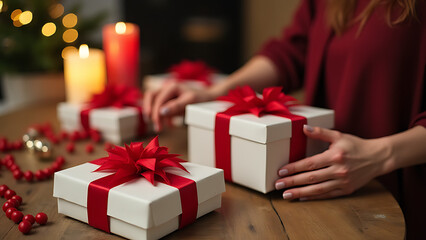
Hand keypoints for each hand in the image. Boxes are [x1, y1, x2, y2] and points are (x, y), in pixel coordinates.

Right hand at [143, 80, 213, 131]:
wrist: (207, 98)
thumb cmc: (200, 99)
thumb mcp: (189, 102)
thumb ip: (176, 106)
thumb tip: (161, 112)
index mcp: (172, 86)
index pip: (158, 98)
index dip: (155, 111)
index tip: (157, 123)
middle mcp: (167, 87)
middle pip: (151, 96)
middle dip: (150, 111)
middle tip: (154, 125)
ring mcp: (167, 93)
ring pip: (153, 101)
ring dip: (154, 114)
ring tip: (159, 127)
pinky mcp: (168, 100)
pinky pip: (160, 107)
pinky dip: (162, 116)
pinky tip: (168, 124)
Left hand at [275, 125, 392, 200]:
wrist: (378, 158)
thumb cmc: (356, 145)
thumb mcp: (339, 135)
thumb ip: (321, 133)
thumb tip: (304, 128)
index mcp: (335, 156)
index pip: (310, 163)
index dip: (294, 168)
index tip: (281, 172)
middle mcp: (339, 170)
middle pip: (311, 178)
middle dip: (293, 182)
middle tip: (278, 185)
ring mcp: (343, 181)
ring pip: (318, 189)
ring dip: (300, 193)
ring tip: (287, 195)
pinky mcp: (347, 190)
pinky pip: (328, 195)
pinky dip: (314, 197)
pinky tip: (302, 198)